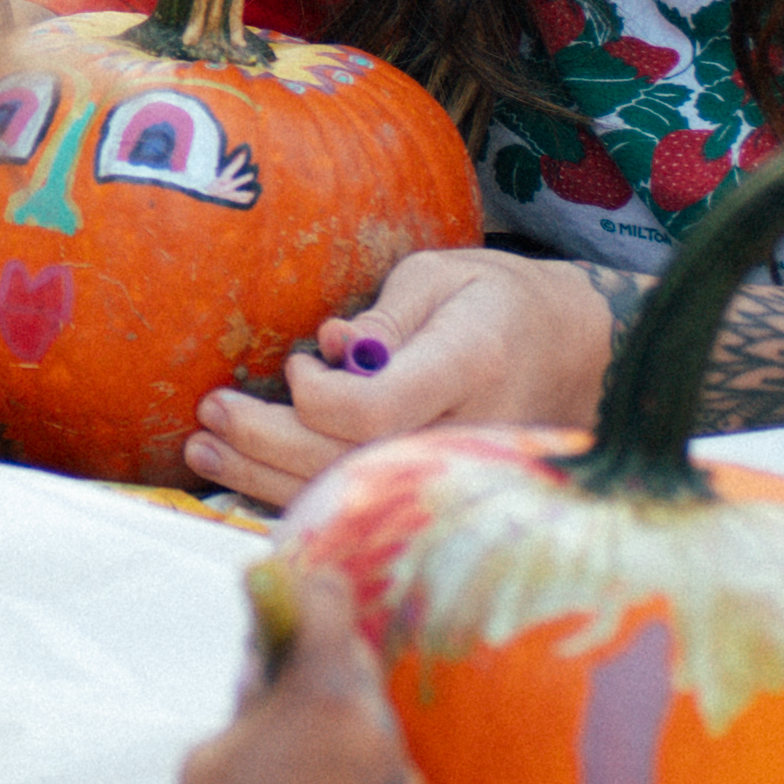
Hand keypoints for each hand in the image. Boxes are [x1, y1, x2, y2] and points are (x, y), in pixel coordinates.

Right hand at [166, 585, 421, 783]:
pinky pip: (386, 774)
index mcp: (321, 694)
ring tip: (296, 765)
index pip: (330, 602)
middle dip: (321, 661)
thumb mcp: (212, 751)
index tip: (285, 589)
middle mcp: (374, 725)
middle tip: (282, 683)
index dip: (306, 588)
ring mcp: (400, 776)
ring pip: (371, 722)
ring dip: (341, 724)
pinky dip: (359, 774)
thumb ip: (251, 697)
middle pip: (355, 661)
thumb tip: (266, 656)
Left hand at [181, 245, 608, 511]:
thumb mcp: (445, 275)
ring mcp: (455, 476)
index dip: (318, 398)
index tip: (295, 367)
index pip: (377, 407)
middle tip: (209, 415)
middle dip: (266, 442)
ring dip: (264, 478)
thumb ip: (386, 314)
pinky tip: (246, 478)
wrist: (578, 357)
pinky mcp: (438, 496)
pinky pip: (363, 508)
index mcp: (471, 362)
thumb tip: (329, 348)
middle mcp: (465, 432)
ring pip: (351, 495)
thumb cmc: (500, 302)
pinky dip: (295, 496)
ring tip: (205, 449)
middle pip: (350, 459)